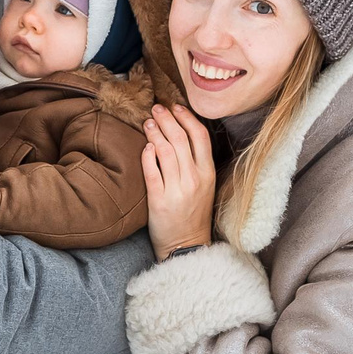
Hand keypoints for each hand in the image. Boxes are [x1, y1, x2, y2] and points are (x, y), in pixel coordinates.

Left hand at [141, 103, 214, 260]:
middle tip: (156, 108)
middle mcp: (194, 179)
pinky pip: (152, 172)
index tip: (176, 107)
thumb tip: (180, 134)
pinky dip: (147, 155)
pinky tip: (144, 146)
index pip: (200, 136)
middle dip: (167, 119)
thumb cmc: (193, 214)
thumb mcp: (204, 186)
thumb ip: (196, 163)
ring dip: (155, 132)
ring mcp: (177, 190)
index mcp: (208, 173)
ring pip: (165, 152)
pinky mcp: (159, 201)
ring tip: (147, 122)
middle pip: (181, 139)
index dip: (187, 117)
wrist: (186, 246)